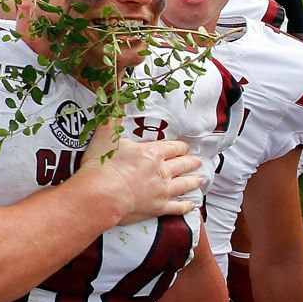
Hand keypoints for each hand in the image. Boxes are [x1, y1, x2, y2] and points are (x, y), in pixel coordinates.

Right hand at [76, 120, 204, 225]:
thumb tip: (117, 93)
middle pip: (182, 165)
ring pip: (184, 185)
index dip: (179, 147)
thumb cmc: (102, 164)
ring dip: (193, 181)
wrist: (100, 194)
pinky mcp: (157, 208)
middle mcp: (162, 171)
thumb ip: (114, 116)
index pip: (172, 148)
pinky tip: (191, 205)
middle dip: (190, 162)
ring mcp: (162, 191)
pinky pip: (177, 208)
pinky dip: (185, 206)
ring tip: (201, 179)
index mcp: (152, 153)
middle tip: (198, 161)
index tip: (184, 147)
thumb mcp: (106, 135)